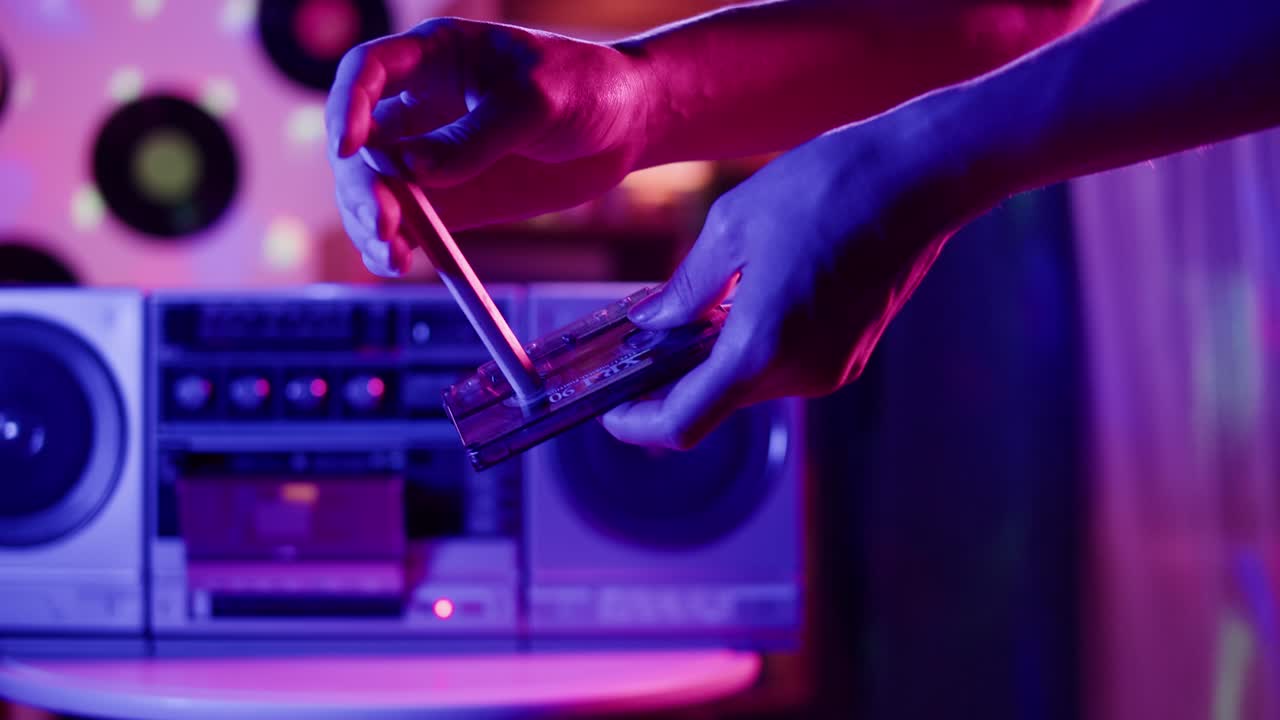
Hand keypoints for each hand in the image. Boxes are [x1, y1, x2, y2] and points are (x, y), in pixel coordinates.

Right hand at [325, 18, 651, 275]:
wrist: (625, 125)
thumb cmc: (586, 87)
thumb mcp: (536, 101)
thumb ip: (476, 136)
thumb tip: (412, 172)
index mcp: (434, 57)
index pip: (366, 72)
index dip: (346, 106)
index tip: (348, 147)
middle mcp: (420, 106)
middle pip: (360, 144)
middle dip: (361, 186)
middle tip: (384, 224)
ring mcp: (431, 157)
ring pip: (374, 191)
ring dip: (369, 224)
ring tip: (392, 256)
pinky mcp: (451, 200)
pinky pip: (409, 224)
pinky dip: (396, 245)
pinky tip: (399, 262)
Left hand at [602, 92, 1000, 448]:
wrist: (920, 176)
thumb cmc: (826, 188)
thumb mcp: (731, 227)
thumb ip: (686, 289)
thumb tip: (651, 322)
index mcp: (761, 348)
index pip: (682, 424)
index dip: (637, 425)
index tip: (611, 410)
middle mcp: (801, 374)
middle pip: (713, 403)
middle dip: (670, 380)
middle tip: (636, 342)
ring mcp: (832, 368)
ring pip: (748, 383)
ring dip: (711, 358)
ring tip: (686, 309)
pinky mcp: (851, 352)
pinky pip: (783, 365)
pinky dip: (750, 346)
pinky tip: (739, 301)